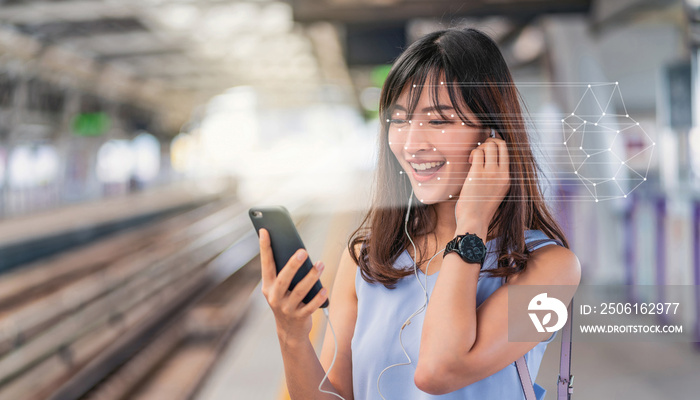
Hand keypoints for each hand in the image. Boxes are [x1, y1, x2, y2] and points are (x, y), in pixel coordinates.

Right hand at [258, 228, 327, 344]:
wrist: (289, 331)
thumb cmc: (286, 300)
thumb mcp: (280, 288)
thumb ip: (285, 272)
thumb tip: (297, 249)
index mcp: (268, 286)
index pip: (266, 264)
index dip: (264, 247)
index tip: (265, 230)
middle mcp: (274, 297)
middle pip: (284, 279)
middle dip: (293, 264)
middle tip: (303, 251)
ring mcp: (286, 308)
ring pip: (299, 291)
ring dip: (311, 277)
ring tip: (320, 264)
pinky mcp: (299, 317)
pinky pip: (310, 306)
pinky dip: (318, 297)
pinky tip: (324, 288)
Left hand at [454, 135, 509, 233]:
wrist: (474, 221)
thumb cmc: (481, 209)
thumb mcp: (496, 193)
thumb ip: (496, 178)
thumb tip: (489, 162)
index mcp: (508, 178)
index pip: (509, 152)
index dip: (498, 145)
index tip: (488, 149)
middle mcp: (502, 174)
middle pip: (501, 144)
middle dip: (490, 141)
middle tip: (481, 150)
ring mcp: (491, 173)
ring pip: (489, 145)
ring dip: (480, 147)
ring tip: (474, 158)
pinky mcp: (478, 174)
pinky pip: (477, 152)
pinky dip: (473, 153)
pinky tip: (470, 162)